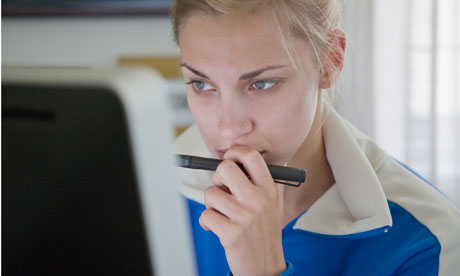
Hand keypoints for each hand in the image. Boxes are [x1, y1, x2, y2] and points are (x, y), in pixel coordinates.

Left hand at [199, 146, 285, 275]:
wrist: (266, 265)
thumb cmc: (264, 228)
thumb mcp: (274, 201)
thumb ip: (264, 177)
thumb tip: (244, 153)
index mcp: (270, 188)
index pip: (251, 156)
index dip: (234, 152)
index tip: (229, 158)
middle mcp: (259, 200)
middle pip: (224, 168)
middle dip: (217, 178)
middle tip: (222, 189)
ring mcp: (245, 216)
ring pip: (210, 193)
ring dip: (211, 204)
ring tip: (223, 213)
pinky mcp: (231, 233)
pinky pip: (206, 215)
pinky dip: (207, 221)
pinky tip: (218, 227)